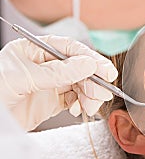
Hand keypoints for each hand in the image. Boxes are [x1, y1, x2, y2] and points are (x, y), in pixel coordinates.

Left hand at [0, 36, 117, 130]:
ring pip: (79, 85)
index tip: (106, 71)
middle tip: (101, 92)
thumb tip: (88, 64)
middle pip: (78, 68)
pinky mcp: (51, 102)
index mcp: (34, 50)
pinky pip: (74, 99)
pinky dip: (81, 104)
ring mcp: (48, 84)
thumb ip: (58, 72)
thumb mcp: (24, 78)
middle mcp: (43, 65)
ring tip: (91, 105)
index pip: (68, 49)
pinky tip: (78, 109)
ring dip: (89, 95)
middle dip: (92, 80)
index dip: (90, 58)